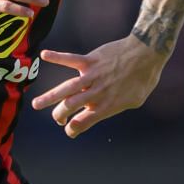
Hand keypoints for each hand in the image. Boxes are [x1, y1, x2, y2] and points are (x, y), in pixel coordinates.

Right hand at [32, 35, 166, 136]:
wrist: (147, 54)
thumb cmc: (143, 78)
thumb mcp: (134, 101)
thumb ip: (115, 107)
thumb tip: (102, 111)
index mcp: (107, 106)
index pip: (84, 122)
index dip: (73, 128)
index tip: (69, 129)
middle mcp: (97, 93)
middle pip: (70, 107)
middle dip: (59, 115)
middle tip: (57, 118)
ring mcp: (92, 76)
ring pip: (66, 89)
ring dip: (49, 98)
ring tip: (36, 105)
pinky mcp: (91, 60)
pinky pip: (70, 59)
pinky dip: (57, 57)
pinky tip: (44, 55)